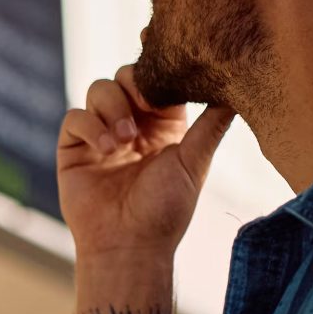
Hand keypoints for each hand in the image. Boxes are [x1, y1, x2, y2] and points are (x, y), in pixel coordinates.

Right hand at [58, 65, 234, 259]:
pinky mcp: (74, 148)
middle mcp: (131, 125)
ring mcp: (100, 134)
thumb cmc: (165, 211)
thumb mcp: (194, 163)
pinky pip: (75, 117)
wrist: (129, 246)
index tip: (160, 67)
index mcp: (163, 126)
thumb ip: (211, 125)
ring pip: (99, 90)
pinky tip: (107, 149)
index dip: (157, 68)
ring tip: (125, 141)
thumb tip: (238, 92)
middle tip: (145, 107)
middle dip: (134, 84)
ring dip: (112, 107)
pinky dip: (91, 126)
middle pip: (125, 76)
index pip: (158, 81)